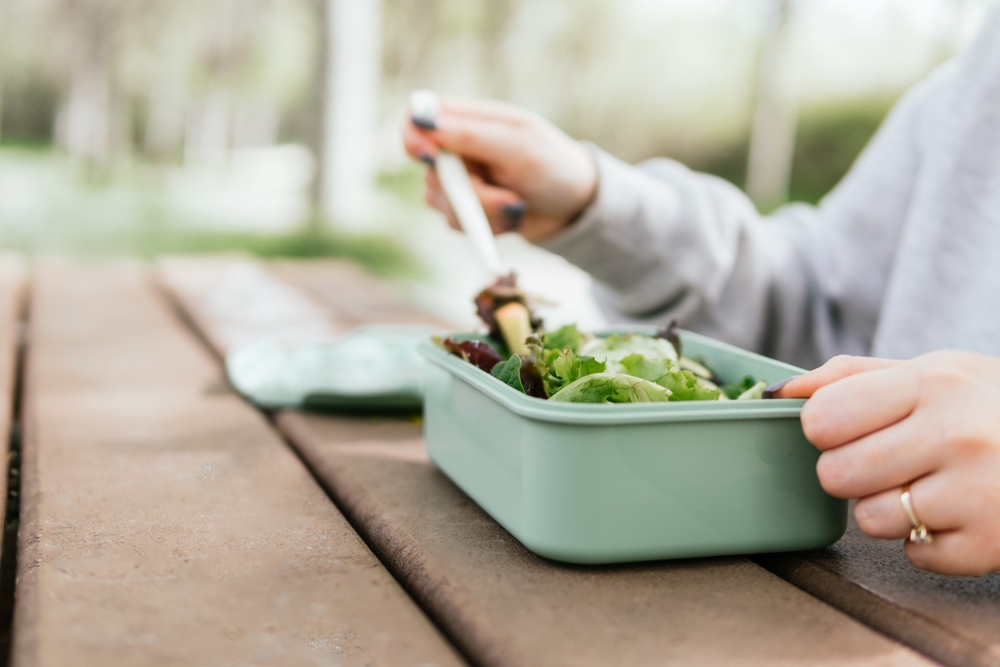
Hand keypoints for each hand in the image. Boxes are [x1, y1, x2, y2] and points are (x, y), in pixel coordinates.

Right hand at [402, 97, 597, 242]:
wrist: (576, 207)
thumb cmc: (554, 165)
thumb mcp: (519, 145)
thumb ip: (472, 135)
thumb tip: (425, 122)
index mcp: (467, 120)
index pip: (417, 118)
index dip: (413, 137)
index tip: (430, 157)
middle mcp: (457, 150)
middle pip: (430, 172)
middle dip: (468, 193)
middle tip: (507, 195)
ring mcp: (460, 182)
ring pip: (441, 204)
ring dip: (483, 213)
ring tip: (516, 205)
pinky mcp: (467, 211)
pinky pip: (457, 225)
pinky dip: (488, 227)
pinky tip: (512, 217)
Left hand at [775, 352, 999, 575]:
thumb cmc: (990, 407)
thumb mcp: (932, 371)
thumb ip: (850, 377)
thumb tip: (779, 393)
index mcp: (932, 382)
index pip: (822, 417)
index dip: (824, 429)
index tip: (846, 428)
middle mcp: (956, 434)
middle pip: (836, 473)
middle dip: (851, 471)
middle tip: (888, 461)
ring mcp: (977, 493)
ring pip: (869, 519)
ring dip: (888, 508)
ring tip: (928, 486)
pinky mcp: (991, 544)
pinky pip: (914, 555)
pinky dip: (928, 542)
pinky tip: (957, 512)